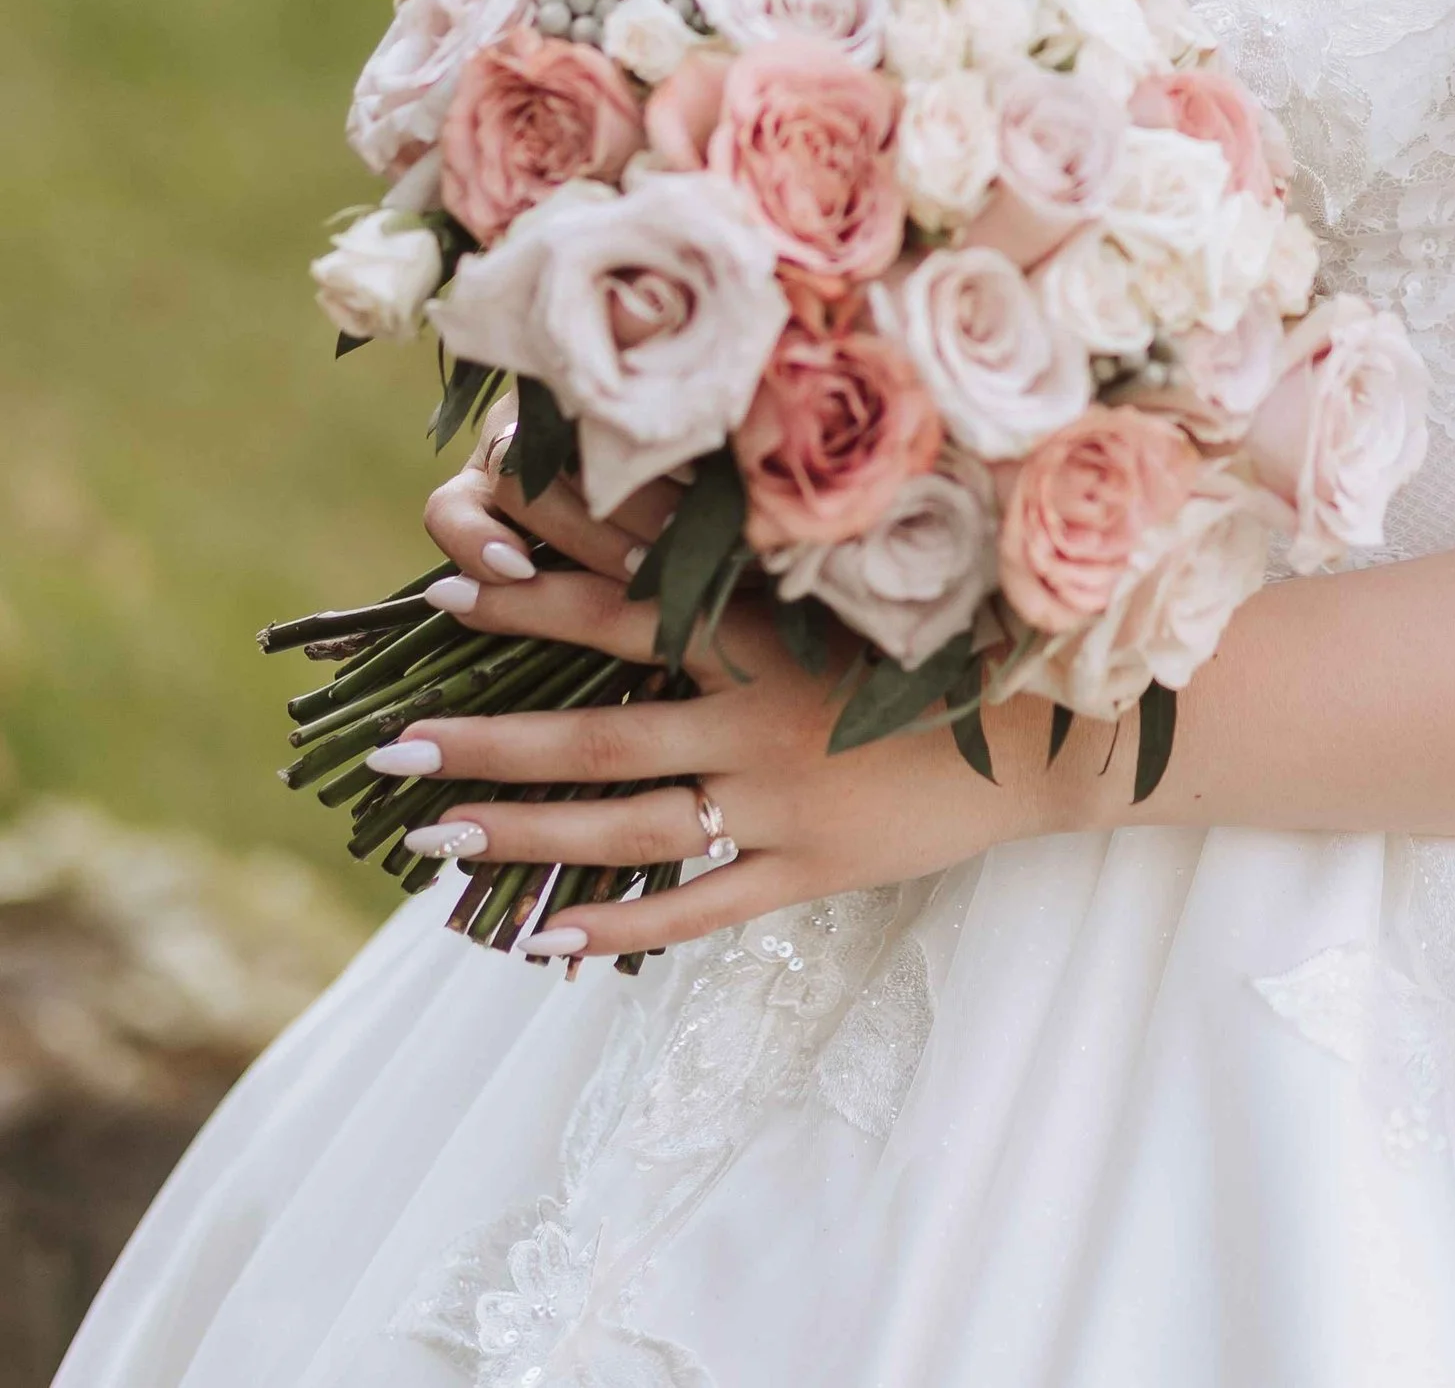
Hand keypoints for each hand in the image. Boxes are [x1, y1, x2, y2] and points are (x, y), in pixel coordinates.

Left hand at [403, 457, 1057, 960]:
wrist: (1055, 732)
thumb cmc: (954, 638)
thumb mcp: (856, 584)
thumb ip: (764, 562)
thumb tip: (664, 515)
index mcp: (771, 633)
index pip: (631, 600)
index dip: (541, 585)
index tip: (452, 572)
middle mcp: (763, 716)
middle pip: (601, 729)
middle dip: (491, 736)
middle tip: (396, 741)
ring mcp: (782, 804)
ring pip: (628, 827)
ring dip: (523, 833)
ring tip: (432, 837)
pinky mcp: (810, 871)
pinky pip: (696, 910)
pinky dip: (617, 930)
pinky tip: (542, 941)